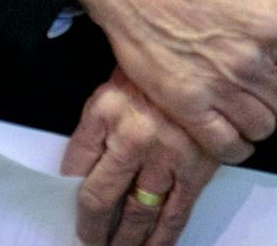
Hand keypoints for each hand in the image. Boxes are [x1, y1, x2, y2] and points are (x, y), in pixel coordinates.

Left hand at [62, 69, 219, 245]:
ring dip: (126, 239)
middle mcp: (136, 137)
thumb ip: (91, 133)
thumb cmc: (158, 70)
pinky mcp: (200, 164)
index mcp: (108, 114)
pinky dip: (164, 236)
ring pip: (140, 213)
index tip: (72, 215)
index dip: (69, 196)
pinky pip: (178, 211)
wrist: (207, 49)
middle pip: (101, 200)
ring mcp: (170, 154)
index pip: (76, 170)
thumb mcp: (110, 91)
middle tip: (92, 242)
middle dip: (94, 229)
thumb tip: (75, 178)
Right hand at [74, 0, 276, 159]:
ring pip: (264, 127)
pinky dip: (236, 145)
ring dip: (262, 118)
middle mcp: (251, 60)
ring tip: (249, 103)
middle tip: (268, 83)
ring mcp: (218, 86)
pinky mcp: (186, 105)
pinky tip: (233, 130)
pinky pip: (226, 146)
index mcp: (274, 24)